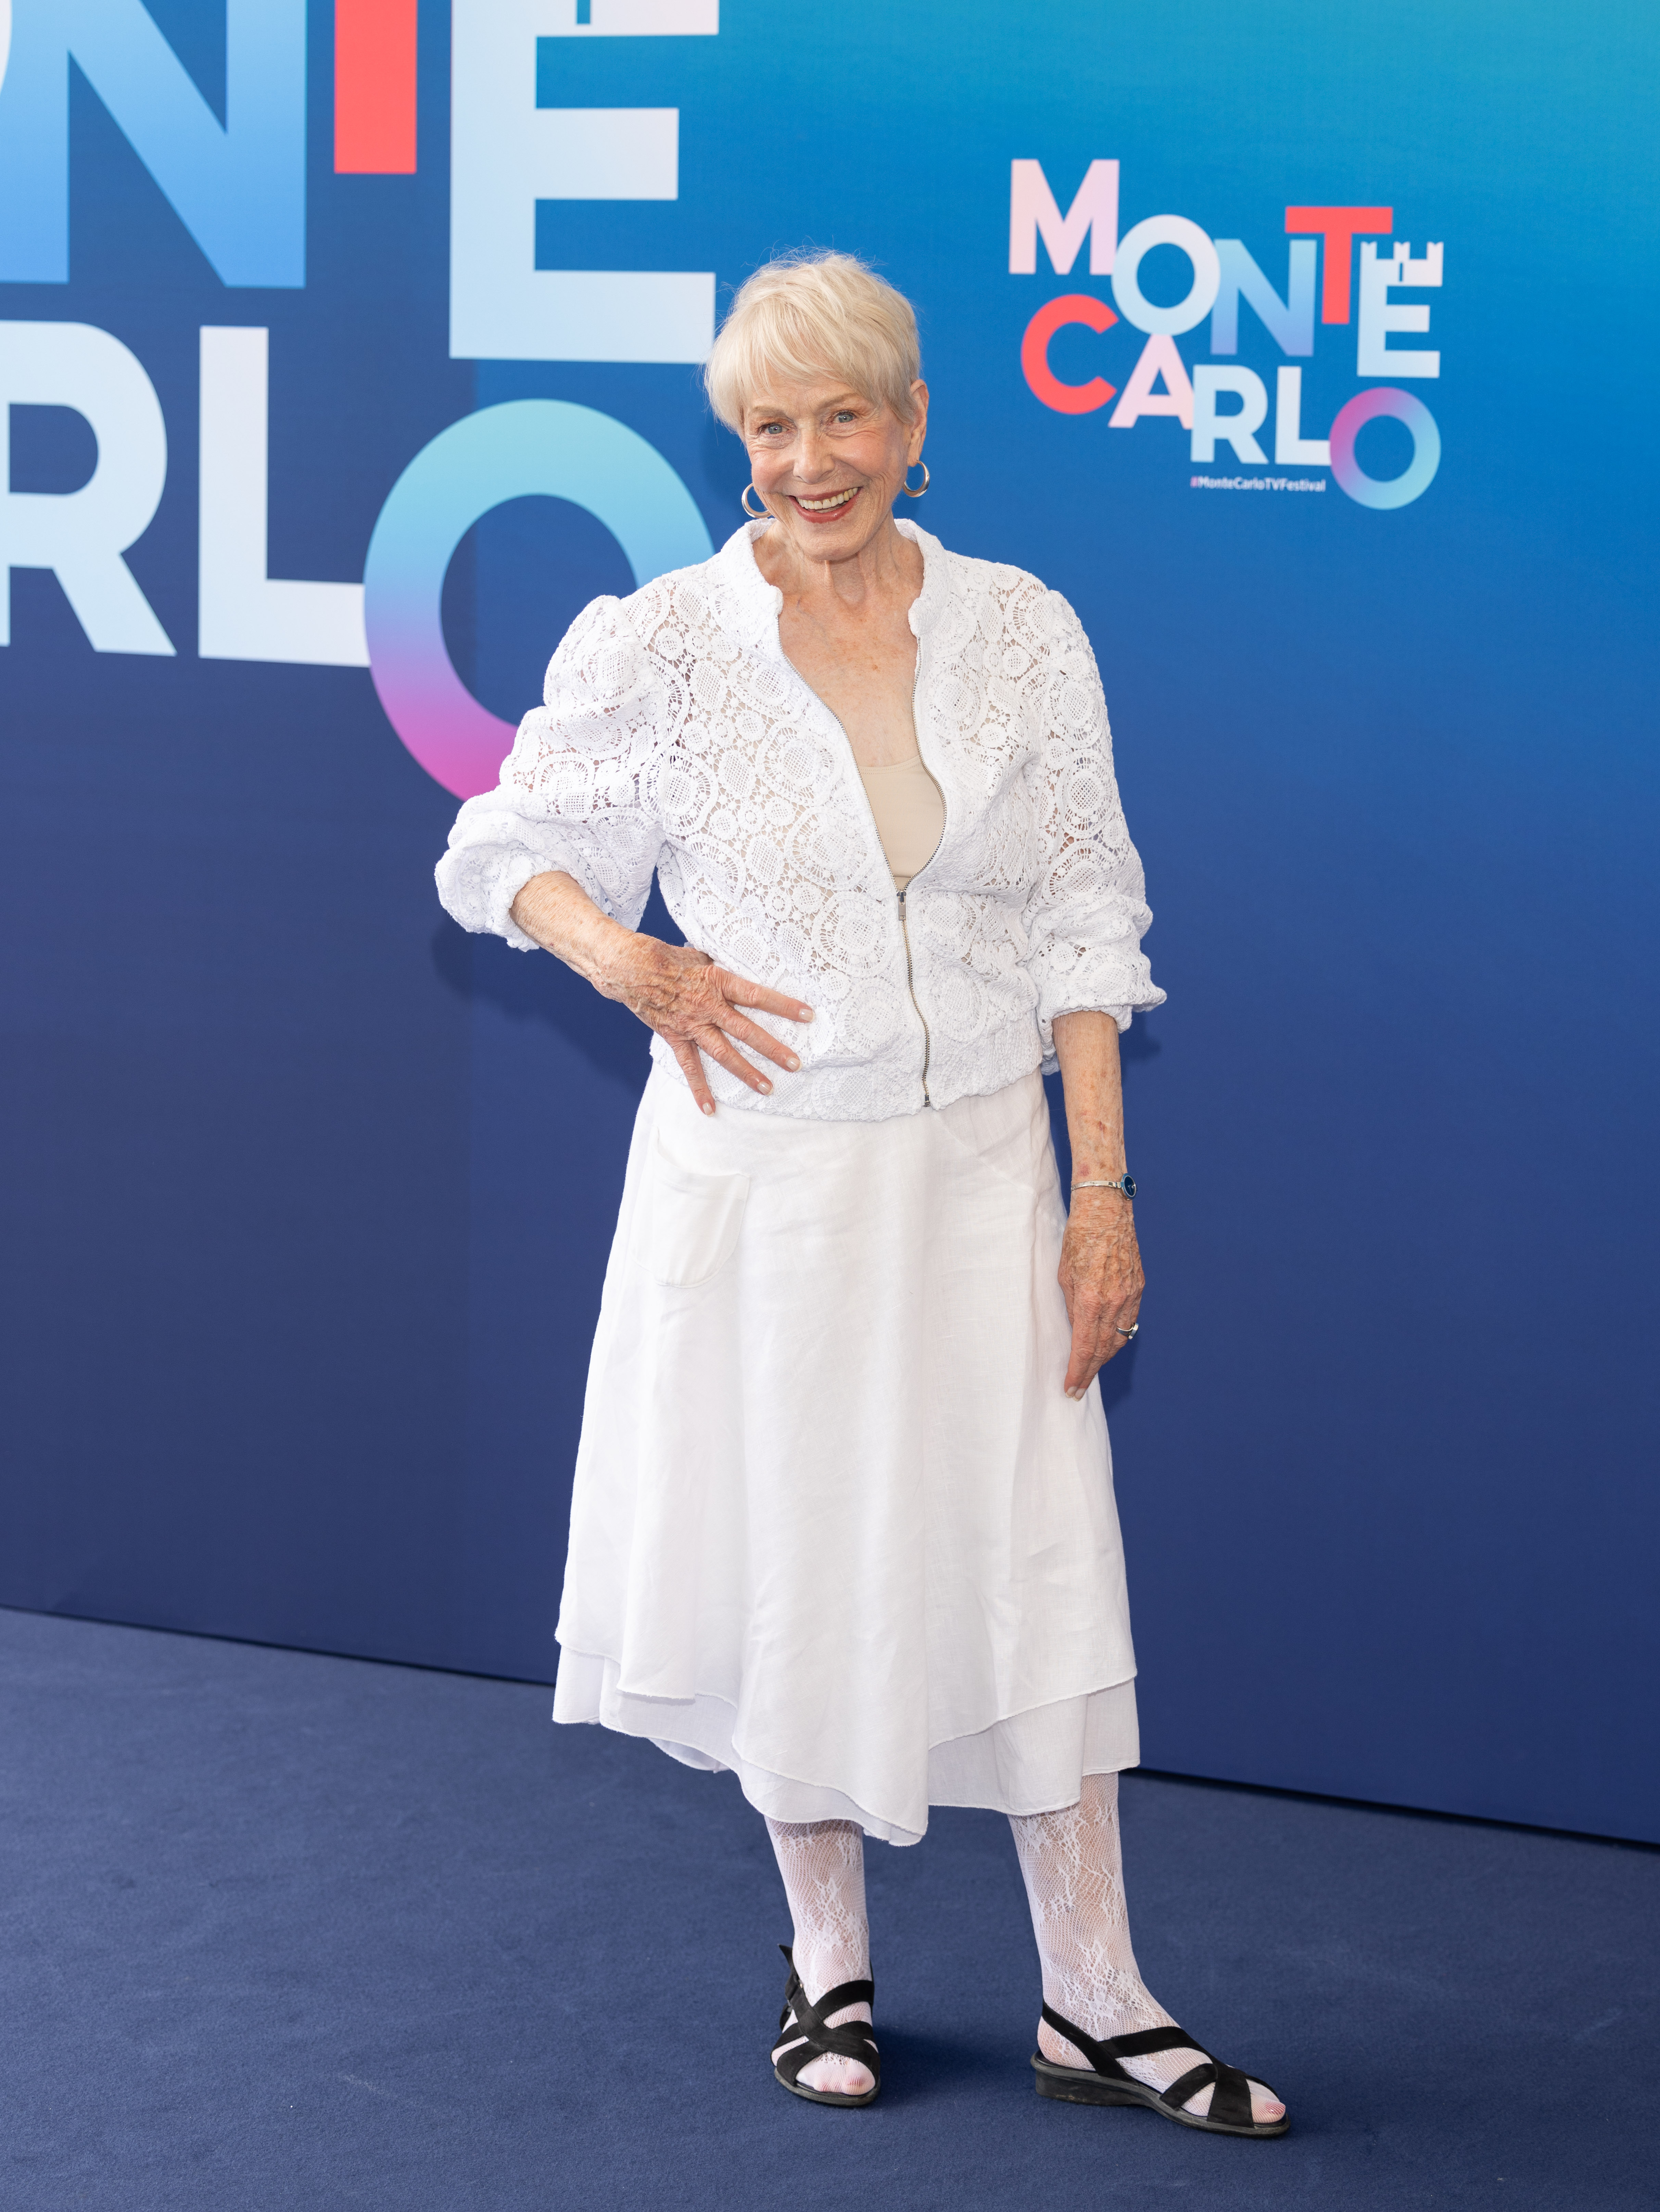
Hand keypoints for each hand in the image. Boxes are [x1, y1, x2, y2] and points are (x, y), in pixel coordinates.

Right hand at [595, 933, 812, 1113]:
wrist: (628, 968)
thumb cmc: (666, 956)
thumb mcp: (699, 955)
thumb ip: (721, 968)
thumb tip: (741, 967)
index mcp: (717, 981)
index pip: (757, 995)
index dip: (783, 1005)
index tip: (808, 1015)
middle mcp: (707, 1006)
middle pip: (746, 1030)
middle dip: (772, 1049)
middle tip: (796, 1064)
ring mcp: (691, 1025)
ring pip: (723, 1053)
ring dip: (746, 1072)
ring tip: (768, 1088)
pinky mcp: (675, 1038)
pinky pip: (689, 1067)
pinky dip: (699, 1089)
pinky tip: (710, 1109)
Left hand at [1057, 1190, 1143, 1398]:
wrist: (1105, 1211)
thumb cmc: (1078, 1239)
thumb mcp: (1064, 1276)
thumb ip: (1071, 1307)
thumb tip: (1076, 1331)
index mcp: (1090, 1300)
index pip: (1084, 1349)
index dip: (1077, 1373)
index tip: (1070, 1388)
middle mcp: (1113, 1302)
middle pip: (1103, 1350)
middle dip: (1090, 1372)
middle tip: (1078, 1387)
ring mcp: (1130, 1295)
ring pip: (1119, 1338)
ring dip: (1104, 1357)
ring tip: (1090, 1368)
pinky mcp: (1139, 1287)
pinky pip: (1130, 1320)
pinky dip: (1119, 1336)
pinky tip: (1108, 1342)